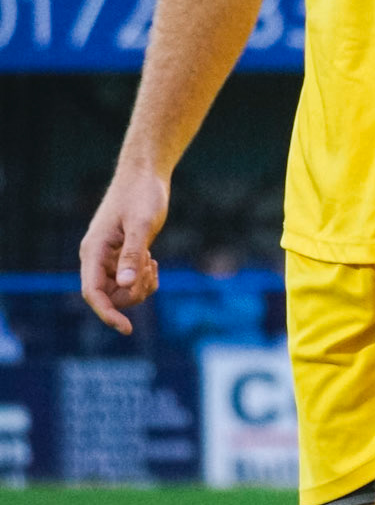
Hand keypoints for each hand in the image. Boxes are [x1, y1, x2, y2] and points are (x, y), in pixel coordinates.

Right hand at [79, 165, 169, 335]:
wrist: (145, 176)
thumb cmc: (141, 195)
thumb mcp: (141, 224)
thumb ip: (132, 254)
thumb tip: (125, 284)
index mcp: (93, 251)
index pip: (92, 293)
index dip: (107, 314)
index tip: (127, 328)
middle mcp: (96, 258)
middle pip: (110, 297)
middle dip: (133, 292)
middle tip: (150, 266)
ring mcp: (108, 259)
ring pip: (122, 292)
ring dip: (141, 286)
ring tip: (152, 260)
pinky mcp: (121, 257)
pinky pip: (131, 283)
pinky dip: (145, 279)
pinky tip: (152, 260)